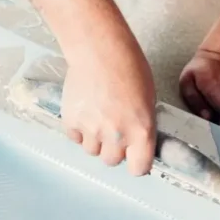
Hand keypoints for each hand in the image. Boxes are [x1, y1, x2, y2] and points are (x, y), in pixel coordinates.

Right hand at [61, 31, 156, 175]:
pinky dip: (78, 129)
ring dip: (95, 139)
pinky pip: (74, 137)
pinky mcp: (71, 122)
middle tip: (113, 130)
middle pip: (111, 161)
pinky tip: (84, 111)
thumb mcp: (148, 100)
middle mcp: (117, 135)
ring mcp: (91, 130)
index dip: (136, 164)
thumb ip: (141, 126)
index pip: (139, 169)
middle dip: (113, 149)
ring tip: (97, 116)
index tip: (134, 157)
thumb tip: (134, 143)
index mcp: (142, 130)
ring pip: (91, 150)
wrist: (98, 51)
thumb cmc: (128, 68)